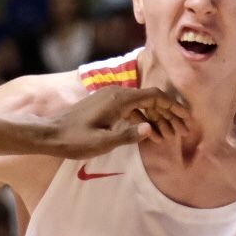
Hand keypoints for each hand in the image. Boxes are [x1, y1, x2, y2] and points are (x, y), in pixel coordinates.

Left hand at [48, 86, 190, 158]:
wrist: (49, 134)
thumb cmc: (74, 140)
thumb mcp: (102, 142)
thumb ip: (128, 135)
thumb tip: (150, 128)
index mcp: (119, 99)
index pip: (155, 96)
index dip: (173, 107)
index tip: (186, 118)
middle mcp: (116, 93)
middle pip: (151, 98)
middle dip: (168, 114)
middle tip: (182, 131)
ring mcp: (110, 98)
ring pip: (141, 104)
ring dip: (156, 118)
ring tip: (169, 136)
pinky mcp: (105, 105)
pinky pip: (130, 108)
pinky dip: (142, 119)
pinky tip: (149, 133)